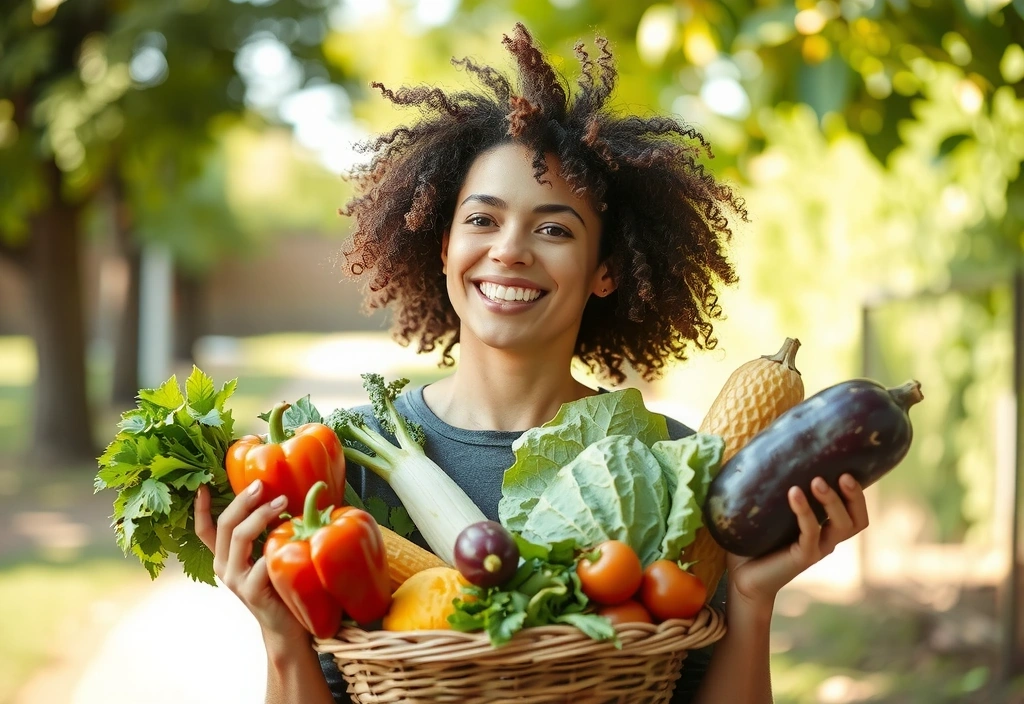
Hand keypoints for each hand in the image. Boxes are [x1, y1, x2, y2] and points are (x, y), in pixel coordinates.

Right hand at [194, 481, 306, 640]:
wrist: (286, 626)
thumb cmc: (280, 584)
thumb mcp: (266, 554)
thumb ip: (265, 533)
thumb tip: (279, 494)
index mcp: (224, 557)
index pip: (205, 530)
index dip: (201, 508)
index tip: (202, 485)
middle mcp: (224, 566)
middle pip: (226, 525)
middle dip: (243, 501)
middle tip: (262, 485)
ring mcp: (235, 580)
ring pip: (240, 537)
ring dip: (261, 515)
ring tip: (282, 502)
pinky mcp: (251, 591)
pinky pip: (261, 562)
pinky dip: (275, 546)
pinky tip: (291, 536)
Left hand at [725, 473, 868, 610]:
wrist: (741, 575)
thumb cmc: (752, 537)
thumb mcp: (766, 508)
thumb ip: (771, 485)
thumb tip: (760, 446)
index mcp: (824, 525)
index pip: (854, 509)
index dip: (857, 491)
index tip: (848, 466)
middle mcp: (826, 538)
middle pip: (858, 519)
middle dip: (855, 496)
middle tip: (843, 474)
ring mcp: (817, 548)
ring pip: (842, 526)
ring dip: (833, 502)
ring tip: (817, 481)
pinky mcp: (803, 557)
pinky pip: (811, 532)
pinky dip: (805, 512)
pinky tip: (794, 493)